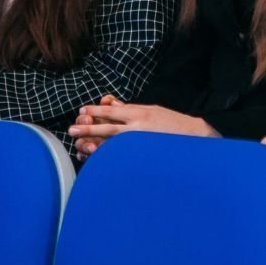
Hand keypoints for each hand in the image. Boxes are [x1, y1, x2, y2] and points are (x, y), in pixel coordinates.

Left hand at [68, 96, 217, 154]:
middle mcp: (138, 127)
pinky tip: (97, 159)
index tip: (82, 111)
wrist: (194, 137)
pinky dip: (108, 157)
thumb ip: (130, 109)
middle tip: (72, 129)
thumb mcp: (151, 109)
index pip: (112, 111)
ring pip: (112, 143)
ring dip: (93, 144)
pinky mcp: (144, 155)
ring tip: (80, 145)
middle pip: (107, 127)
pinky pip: (122, 156)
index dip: (95, 111)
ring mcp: (141, 143)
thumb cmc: (171, 123)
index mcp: (140, 113)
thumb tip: (111, 105)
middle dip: (88, 128)